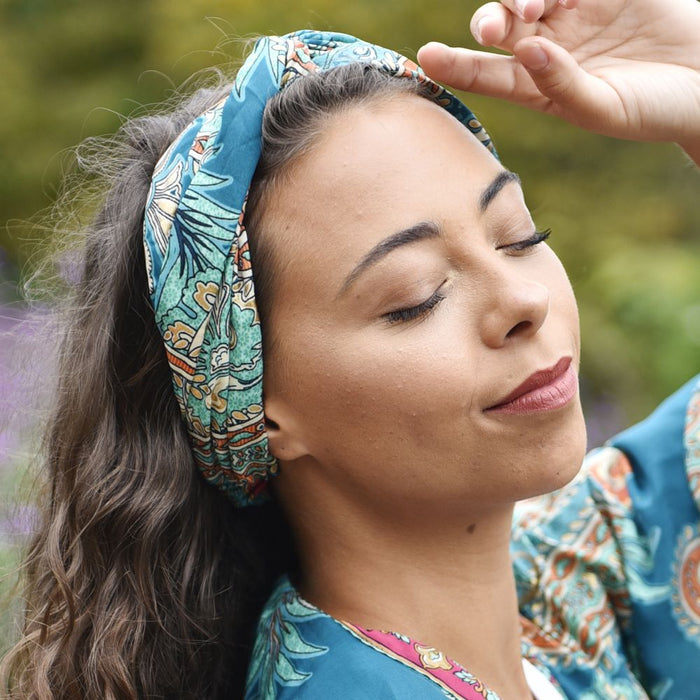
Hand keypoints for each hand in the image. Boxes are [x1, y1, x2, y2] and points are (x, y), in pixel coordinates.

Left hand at [417, 0, 699, 161]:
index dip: (455, 66)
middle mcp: (549, 48)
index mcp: (539, 86)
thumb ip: (561, 84)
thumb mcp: (603, 108)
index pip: (487, 74)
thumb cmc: (654, 109)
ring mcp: (576, 14)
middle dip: (490, 20)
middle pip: (501, 25)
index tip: (425, 59)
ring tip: (532, 6)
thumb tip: (526, 49)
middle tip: (494, 26)